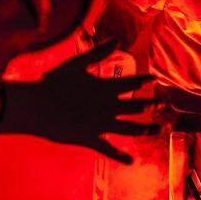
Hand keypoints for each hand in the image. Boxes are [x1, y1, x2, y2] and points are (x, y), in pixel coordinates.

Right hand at [9, 40, 157, 162]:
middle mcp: (108, 107)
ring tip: (158, 129)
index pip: (131, 83)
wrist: (36, 106)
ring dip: (146, 129)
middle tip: (164, 104)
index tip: (155, 81)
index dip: (144, 81)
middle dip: (151, 105)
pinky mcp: (90, 139)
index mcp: (105, 88)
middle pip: (136, 106)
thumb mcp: (77, 63)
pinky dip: (120, 156)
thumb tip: (117, 38)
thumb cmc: (53, 83)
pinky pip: (108, 150)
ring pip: (130, 129)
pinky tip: (131, 161)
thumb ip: (99, 52)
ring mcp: (101, 125)